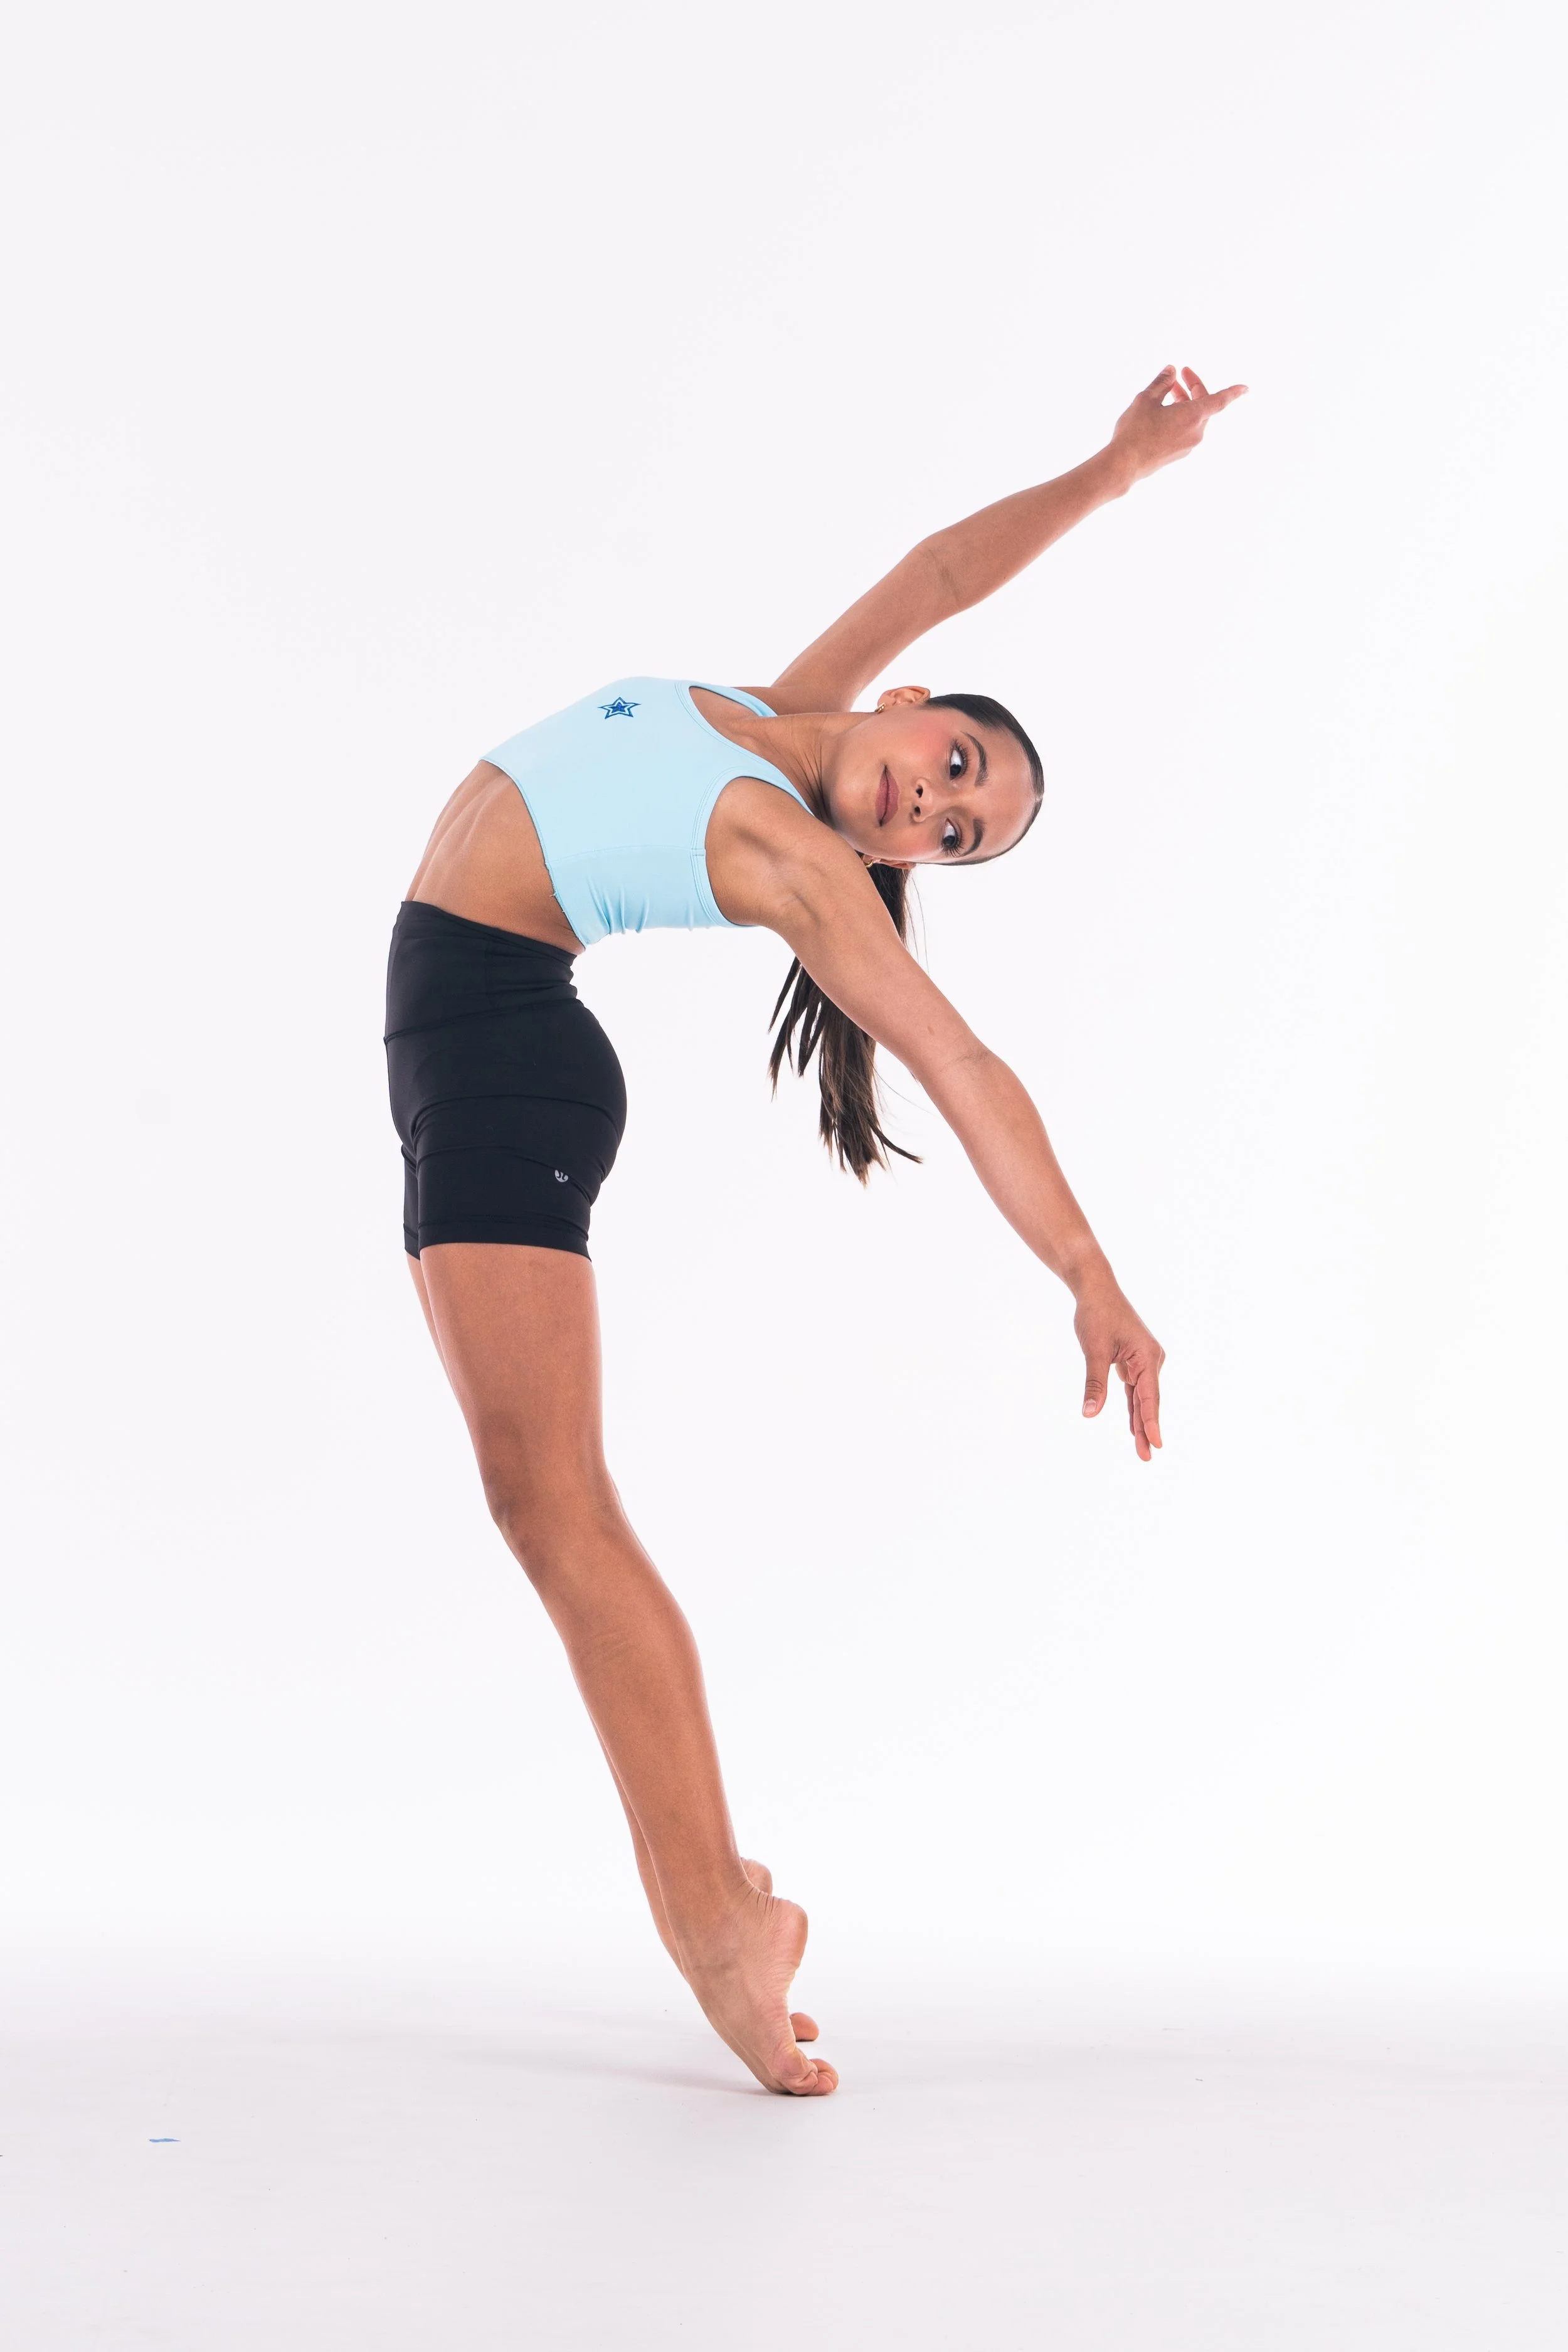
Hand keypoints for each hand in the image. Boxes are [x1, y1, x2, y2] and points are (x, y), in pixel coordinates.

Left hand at [1074, 1276, 1165, 1461]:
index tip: (1155, 1444)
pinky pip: (1135, 1388)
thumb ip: (1094, 1383)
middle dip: (1146, 1429)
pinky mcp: (1134, 1359)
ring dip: (1141, 1420)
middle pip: (1148, 1400)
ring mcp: (1144, 1359)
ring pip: (1142, 1396)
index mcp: (1147, 1356)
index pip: (1148, 1396)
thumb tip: (1090, 1413)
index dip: (1150, 1422)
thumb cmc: (1096, 1314)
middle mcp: (1151, 1359)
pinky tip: (1134, 1425)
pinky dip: (1134, 1405)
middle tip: (1147, 1457)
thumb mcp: (1094, 1350)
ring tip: (1143, 1448)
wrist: (1096, 1288)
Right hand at [1108, 364, 1246, 487]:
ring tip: (1165, 393)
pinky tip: (1162, 414)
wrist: (1123, 465)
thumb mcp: (1146, 399)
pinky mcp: (1179, 454)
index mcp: (1193, 416)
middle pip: (1204, 404)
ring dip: (1184, 402)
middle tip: (1178, 376)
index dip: (1233, 391)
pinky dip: (1179, 417)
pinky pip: (1186, 430)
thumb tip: (1171, 371)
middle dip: (1192, 388)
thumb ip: (1162, 382)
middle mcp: (1196, 432)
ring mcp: (1188, 445)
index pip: (1220, 400)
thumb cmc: (1135, 431)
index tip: (1246, 388)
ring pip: (1193, 418)